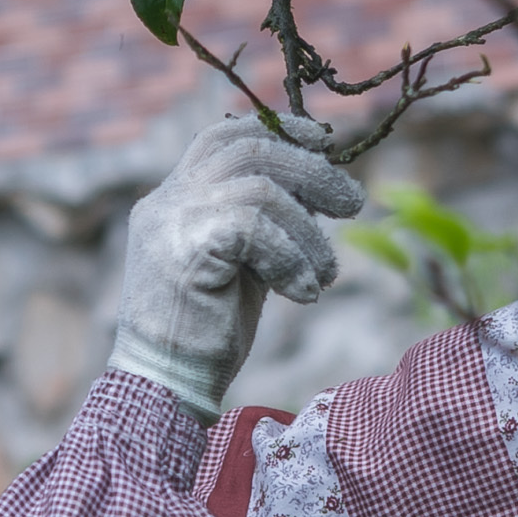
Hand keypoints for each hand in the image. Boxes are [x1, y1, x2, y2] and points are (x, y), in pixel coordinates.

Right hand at [106, 113, 369, 414]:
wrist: (165, 386)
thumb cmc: (205, 334)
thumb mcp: (239, 262)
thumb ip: (263, 221)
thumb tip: (320, 186)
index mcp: (170, 200)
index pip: (222, 137)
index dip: (276, 130)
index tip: (324, 143)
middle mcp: (166, 202)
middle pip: (248, 150)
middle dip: (311, 171)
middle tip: (352, 204)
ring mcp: (172, 222)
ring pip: (262, 189)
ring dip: (309, 232)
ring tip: (326, 274)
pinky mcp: (187, 248)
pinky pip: (259, 229)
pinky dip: (292, 259)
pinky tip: (303, 292)